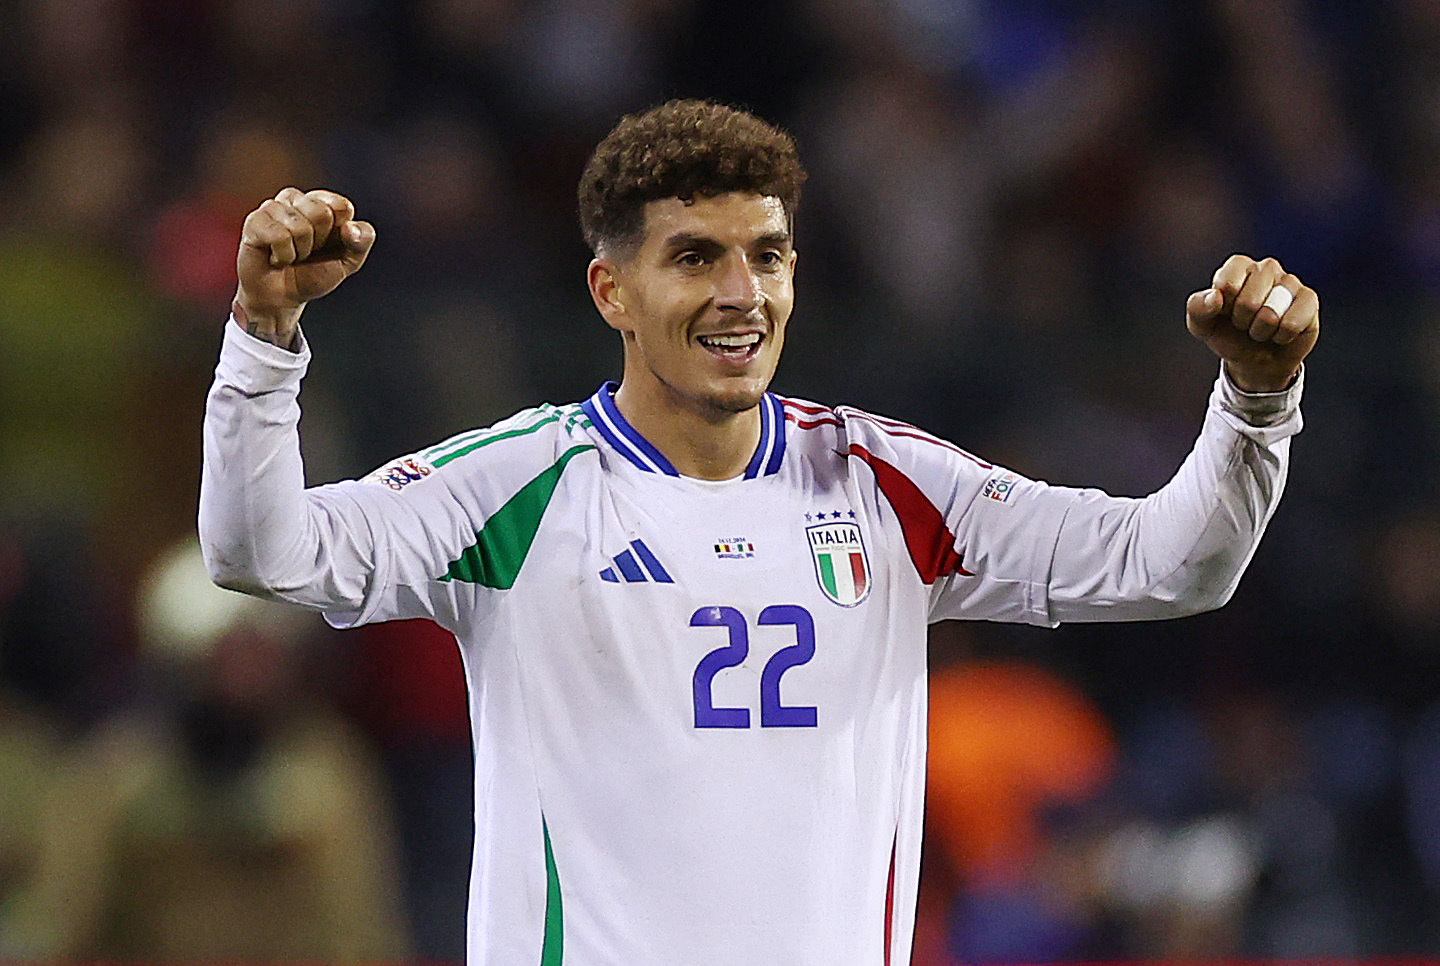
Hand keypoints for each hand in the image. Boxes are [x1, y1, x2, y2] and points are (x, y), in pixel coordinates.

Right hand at [232, 188, 375, 348]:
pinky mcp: (254, 220)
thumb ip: (361, 241)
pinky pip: (279, 236)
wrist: (283, 298)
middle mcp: (296, 200)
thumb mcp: (348, 261)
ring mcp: (272, 207)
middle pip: (321, 213)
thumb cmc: (313, 275)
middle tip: (306, 253)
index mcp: (321, 203)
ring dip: (299, 252)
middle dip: (318, 243)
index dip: (340, 234)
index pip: (341, 206)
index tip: (328, 246)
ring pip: (300, 227)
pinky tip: (275, 257)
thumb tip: (350, 227)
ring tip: (290, 256)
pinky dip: (283, 256)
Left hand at [1185, 254, 1318, 391]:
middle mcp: (1266, 268)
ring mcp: (1290, 282)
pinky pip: (1291, 323)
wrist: (1256, 361)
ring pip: (1270, 314)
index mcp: (1238, 266)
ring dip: (1260, 331)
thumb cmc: (1228, 335)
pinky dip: (1281, 336)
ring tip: (1261, 329)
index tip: (1225, 311)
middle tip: (1244, 324)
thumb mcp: (1202, 325)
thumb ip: (1198, 308)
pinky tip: (1281, 333)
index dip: (1224, 307)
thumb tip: (1215, 297)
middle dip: (1242, 322)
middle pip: (1248, 302)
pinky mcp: (1309, 299)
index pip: (1227, 283)